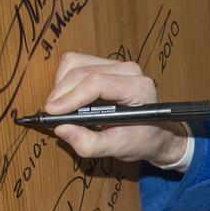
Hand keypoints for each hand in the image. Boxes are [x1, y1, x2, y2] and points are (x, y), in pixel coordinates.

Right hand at [43, 52, 188, 165]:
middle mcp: (129, 70)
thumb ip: (89, 143)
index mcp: (137, 88)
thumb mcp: (118, 148)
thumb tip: (61, 129)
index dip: (71, 96)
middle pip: (82, 71)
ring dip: (62, 85)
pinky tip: (71, 100)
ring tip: (62, 108)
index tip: (52, 112)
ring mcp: (118, 65)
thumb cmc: (142, 140)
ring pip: (75, 63)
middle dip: (61, 93)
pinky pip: (78, 64)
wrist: (158, 133)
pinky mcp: (108, 65)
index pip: (96, 83)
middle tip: (51, 115)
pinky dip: (66, 81)